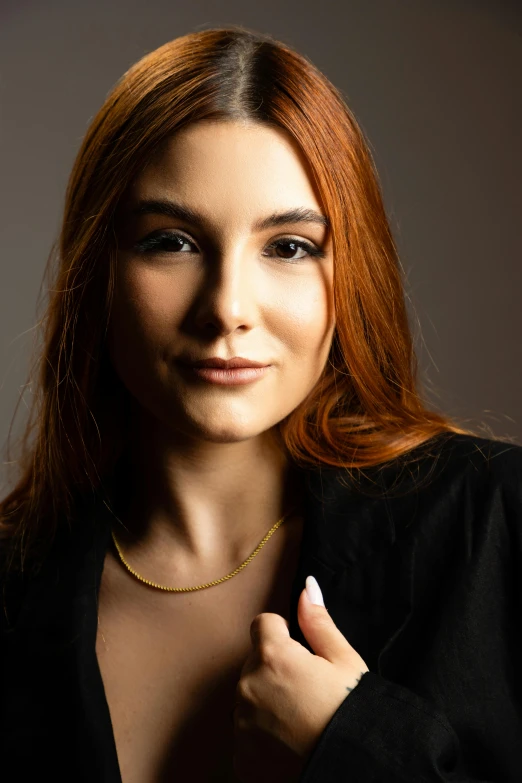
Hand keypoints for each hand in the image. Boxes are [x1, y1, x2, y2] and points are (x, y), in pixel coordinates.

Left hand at [231, 576, 368, 782]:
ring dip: (267, 701)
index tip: (301, 653)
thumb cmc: (352, 713)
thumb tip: (306, 587)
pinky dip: (263, 734)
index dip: (284, 634)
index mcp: (272, 656)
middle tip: (306, 691)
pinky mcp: (241, 756)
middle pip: (255, 662)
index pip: (263, 624)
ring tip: (300, 719)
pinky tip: (290, 742)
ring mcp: (242, 724)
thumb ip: (318, 622)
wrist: (353, 769)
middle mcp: (248, 686)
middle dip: (275, 669)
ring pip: (249, 696)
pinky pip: (247, 732)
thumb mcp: (344, 661)